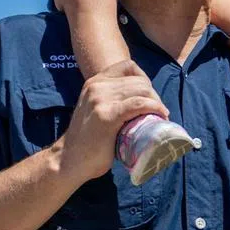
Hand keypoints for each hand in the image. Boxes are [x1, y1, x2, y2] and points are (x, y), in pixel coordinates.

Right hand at [56, 60, 167, 183]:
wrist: (68, 161)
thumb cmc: (88, 139)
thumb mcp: (96, 108)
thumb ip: (111, 99)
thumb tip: (141, 98)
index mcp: (94, 82)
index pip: (129, 67)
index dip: (145, 80)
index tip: (149, 97)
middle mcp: (96, 86)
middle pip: (139, 81)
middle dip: (154, 95)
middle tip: (158, 113)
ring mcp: (100, 100)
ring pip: (142, 90)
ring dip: (157, 102)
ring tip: (160, 116)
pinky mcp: (107, 116)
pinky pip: (138, 104)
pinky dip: (154, 107)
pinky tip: (160, 115)